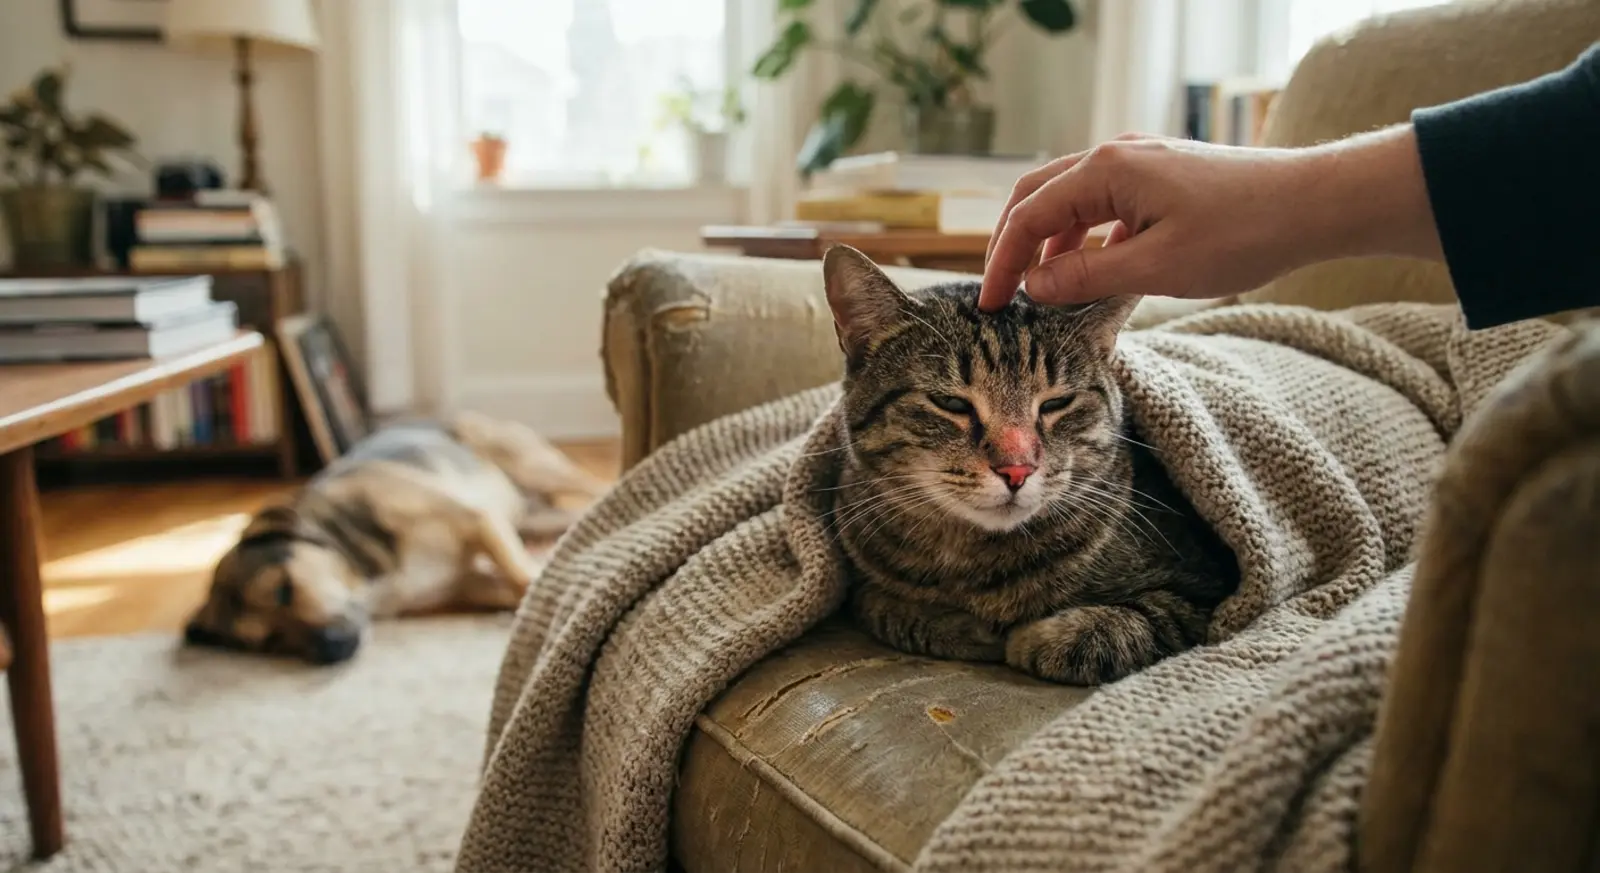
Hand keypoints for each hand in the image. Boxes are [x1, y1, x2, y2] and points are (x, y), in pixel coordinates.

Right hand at [979, 127, 1442, 311]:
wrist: (1316, 204)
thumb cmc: (1243, 233)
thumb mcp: (1156, 267)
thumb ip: (1086, 278)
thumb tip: (1034, 287)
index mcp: (1106, 169)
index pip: (1028, 214)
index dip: (1002, 262)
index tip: (990, 305)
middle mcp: (1116, 155)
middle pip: (1038, 196)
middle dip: (1012, 244)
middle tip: (1002, 293)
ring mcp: (1141, 163)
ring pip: (1071, 200)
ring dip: (1050, 243)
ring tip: (1045, 291)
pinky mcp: (1162, 177)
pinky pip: (1104, 204)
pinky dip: (1085, 237)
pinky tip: (1095, 272)